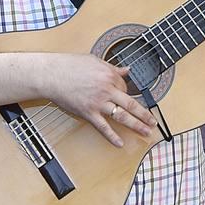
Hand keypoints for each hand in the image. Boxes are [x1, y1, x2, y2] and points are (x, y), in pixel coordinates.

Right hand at [40, 52, 154, 147]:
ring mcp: (98, 102)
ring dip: (136, 125)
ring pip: (122, 116)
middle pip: (131, 104)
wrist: (51, 75)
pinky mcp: (88, 113)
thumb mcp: (94, 61)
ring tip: (146, 132)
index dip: (127, 93)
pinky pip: (103, 127)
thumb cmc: (70, 66)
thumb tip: (126, 70)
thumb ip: (112, 68)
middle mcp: (107, 89)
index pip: (126, 88)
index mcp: (109, 75)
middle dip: (145, 115)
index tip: (126, 98)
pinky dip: (112, 136)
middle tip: (153, 122)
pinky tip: (120, 143)